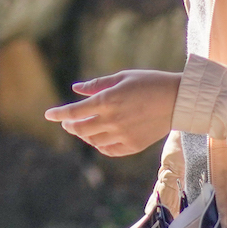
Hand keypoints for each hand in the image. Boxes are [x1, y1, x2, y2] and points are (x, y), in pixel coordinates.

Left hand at [47, 69, 181, 156]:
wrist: (178, 100)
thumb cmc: (150, 82)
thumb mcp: (122, 77)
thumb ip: (97, 85)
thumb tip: (76, 89)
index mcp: (107, 100)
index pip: (74, 111)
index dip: (59, 114)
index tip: (48, 114)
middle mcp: (112, 120)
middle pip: (80, 129)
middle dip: (69, 126)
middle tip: (66, 122)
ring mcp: (122, 135)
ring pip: (93, 141)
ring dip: (84, 136)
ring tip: (82, 129)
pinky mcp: (133, 145)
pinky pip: (109, 150)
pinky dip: (100, 146)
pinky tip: (99, 139)